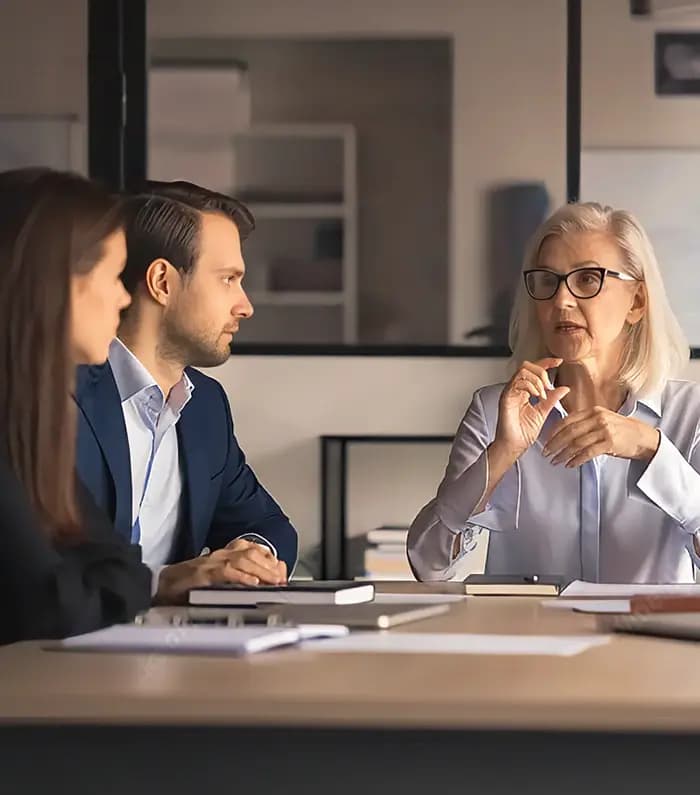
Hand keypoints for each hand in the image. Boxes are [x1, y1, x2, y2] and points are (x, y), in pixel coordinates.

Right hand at [154, 541, 286, 604]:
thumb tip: (260, 583)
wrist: (161, 585)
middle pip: (250, 553)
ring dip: (260, 571)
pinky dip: (241, 577)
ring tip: (272, 581)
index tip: (281, 571)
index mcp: (223, 554)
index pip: (251, 549)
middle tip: (281, 579)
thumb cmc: (187, 584)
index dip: (269, 559)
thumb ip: (237, 578)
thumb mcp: (217, 579)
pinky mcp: (201, 574)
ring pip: (241, 560)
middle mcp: (219, 554)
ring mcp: (210, 562)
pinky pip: (225, 572)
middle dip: (269, 566)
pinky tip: (252, 583)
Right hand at [494, 358, 570, 458]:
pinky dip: (531, 386)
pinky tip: (537, 396)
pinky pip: (518, 382)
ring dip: (537, 380)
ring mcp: (510, 392)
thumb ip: (552, 399)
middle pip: (527, 365)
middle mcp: (515, 389)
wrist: (514, 446)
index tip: (559, 362)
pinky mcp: (506, 397)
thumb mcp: (543, 412)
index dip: (546, 362)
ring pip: (523, 370)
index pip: (533, 370)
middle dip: (542, 371)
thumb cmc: (523, 433)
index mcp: (523, 391)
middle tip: (549, 386)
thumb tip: (564, 388)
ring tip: (543, 394)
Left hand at [542, 406, 660, 467]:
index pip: (567, 420)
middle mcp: (597, 419)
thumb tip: (564, 432)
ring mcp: (604, 430)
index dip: (554, 431)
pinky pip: (588, 453)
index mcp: (593, 411)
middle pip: (569, 432)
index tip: (546, 440)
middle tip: (546, 452)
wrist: (642, 437)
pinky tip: (570, 464)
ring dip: (563, 454)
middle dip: (555, 444)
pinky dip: (576, 459)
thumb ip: (585, 423)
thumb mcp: (602, 420)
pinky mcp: (610, 443)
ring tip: (556, 461)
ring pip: (577, 443)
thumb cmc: (620, 430)